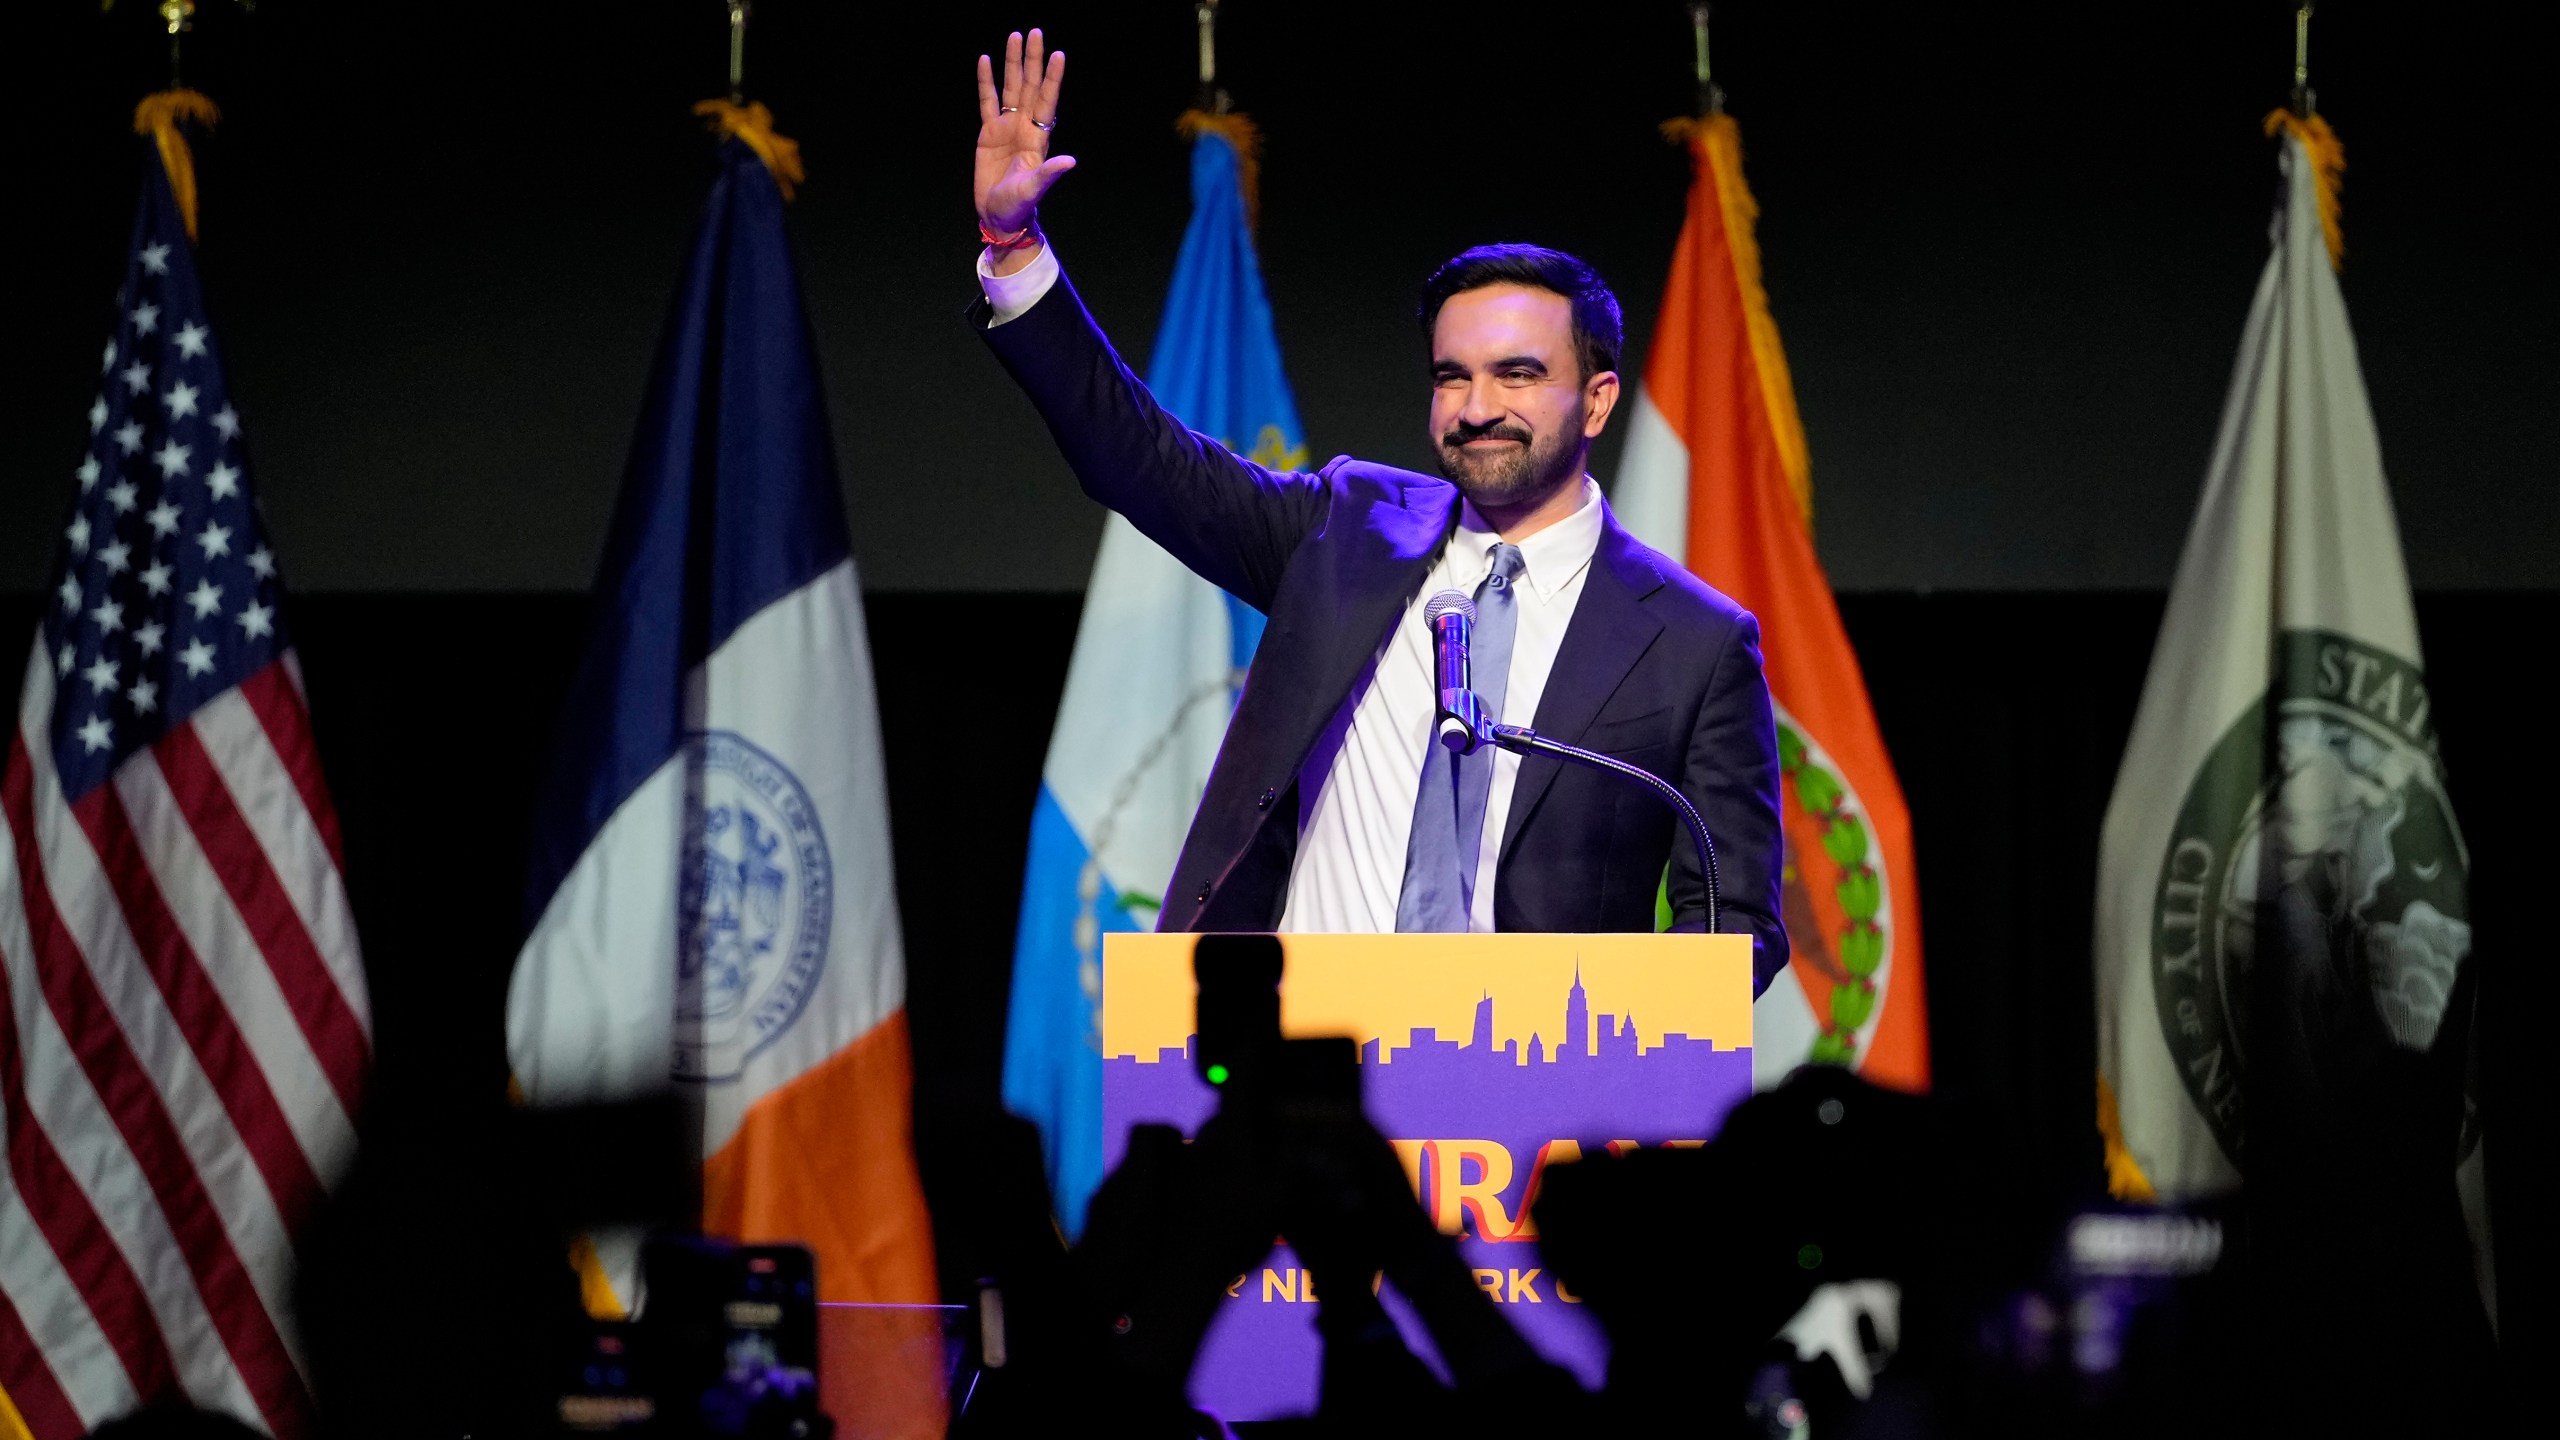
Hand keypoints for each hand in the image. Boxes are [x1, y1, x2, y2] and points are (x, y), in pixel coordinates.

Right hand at [974, 28, 1074, 238]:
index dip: (1053, 78)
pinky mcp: (988, 133)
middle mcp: (1025, 127)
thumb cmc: (1020, 205)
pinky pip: (987, 101)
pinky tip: (986, 60)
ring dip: (1012, 63)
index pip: (1047, 101)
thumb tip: (1070, 161)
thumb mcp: (1034, 189)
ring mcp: (1006, 127)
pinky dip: (986, 82)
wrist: (999, 216)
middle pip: (1030, 86)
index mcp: (1038, 138)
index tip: (1058, 54)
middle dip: (1032, 60)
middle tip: (1034, 32)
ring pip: (1010, 88)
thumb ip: (1049, 173)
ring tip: (1014, 36)